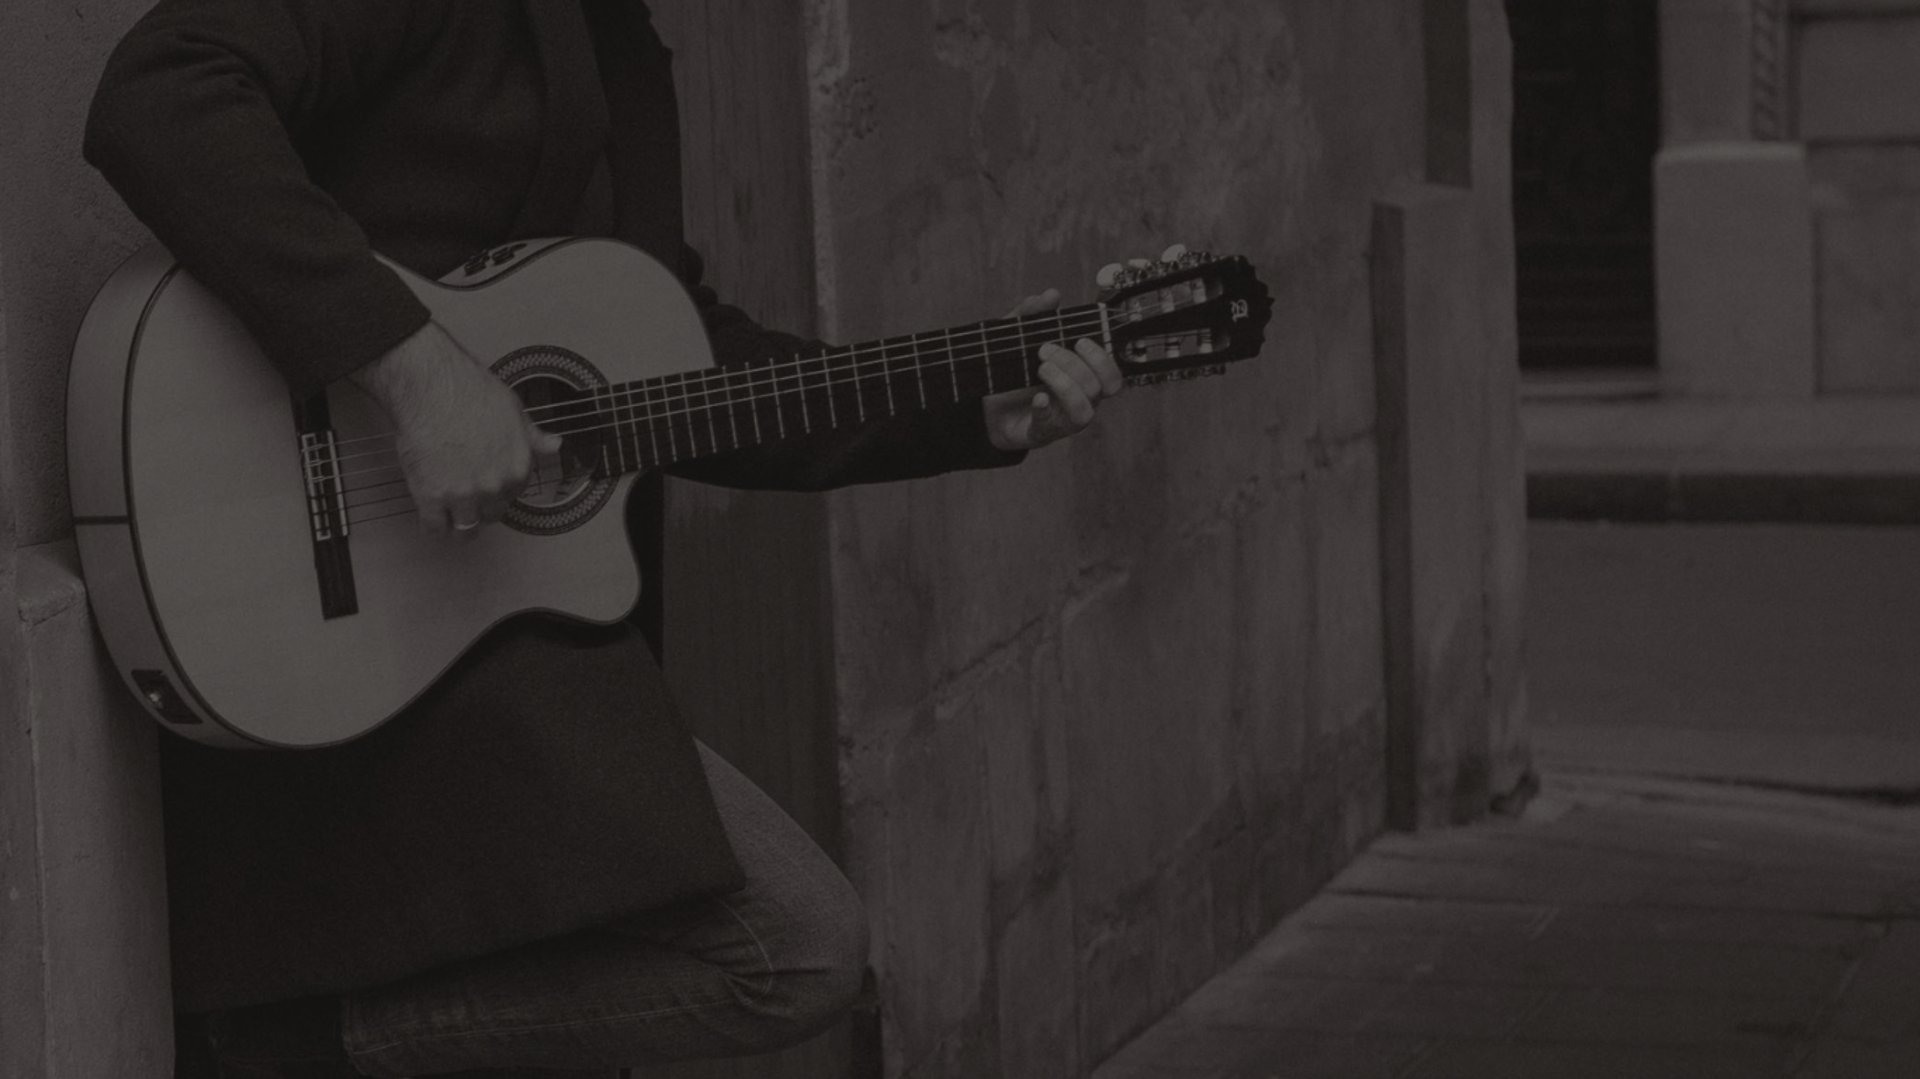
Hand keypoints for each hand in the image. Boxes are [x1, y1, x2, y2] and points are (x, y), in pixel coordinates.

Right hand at [349, 321, 562, 535]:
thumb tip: (553, 445)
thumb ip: (532, 436)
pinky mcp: (431, 496)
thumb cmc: (470, 392)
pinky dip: (433, 525)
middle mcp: (494, 486)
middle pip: (491, 515)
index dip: (499, 491)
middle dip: (480, 507)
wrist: (432, 386)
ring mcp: (463, 494)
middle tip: (467, 495)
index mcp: (517, 468)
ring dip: (459, 524)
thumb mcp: (514, 411)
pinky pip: (434, 527)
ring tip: (451, 515)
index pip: (513, 496)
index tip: (488, 486)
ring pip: (465, 530)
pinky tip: (432, 517)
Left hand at [983, 287, 1124, 451]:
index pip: (1112, 375)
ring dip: (1065, 386)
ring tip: (1041, 369)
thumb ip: (1033, 315)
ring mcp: (1063, 419)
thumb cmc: (1013, 371)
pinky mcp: (1042, 432)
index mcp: (1083, 378)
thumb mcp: (1018, 337)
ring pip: (1083, 411)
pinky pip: (1052, 426)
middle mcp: (1081, 401)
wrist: (986, 405)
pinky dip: (1046, 409)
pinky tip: (1036, 397)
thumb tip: (1051, 295)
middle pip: (1097, 387)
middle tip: (1044, 351)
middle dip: (1073, 364)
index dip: (1103, 358)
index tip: (1080, 340)